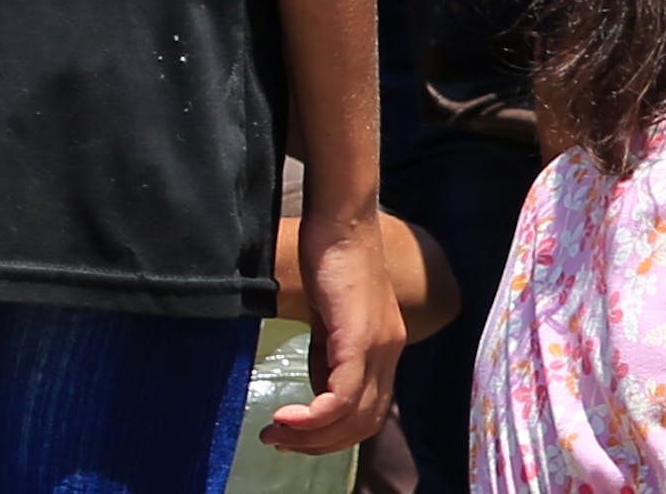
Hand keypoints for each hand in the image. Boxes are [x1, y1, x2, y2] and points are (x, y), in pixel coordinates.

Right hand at [265, 211, 406, 454]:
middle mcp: (390, 352)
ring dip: (311, 436)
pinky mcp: (360, 337)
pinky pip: (342, 396)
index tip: (292, 437)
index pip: (368, 414)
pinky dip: (312, 417)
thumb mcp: (328, 321)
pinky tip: (284, 418)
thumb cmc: (328, 262)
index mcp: (384, 351)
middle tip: (278, 442)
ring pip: (354, 417)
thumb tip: (315, 394)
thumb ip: (327, 358)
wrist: (341, 220)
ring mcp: (379, 346)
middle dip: (319, 444)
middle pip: (363, 424)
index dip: (330, 436)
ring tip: (275, 433)